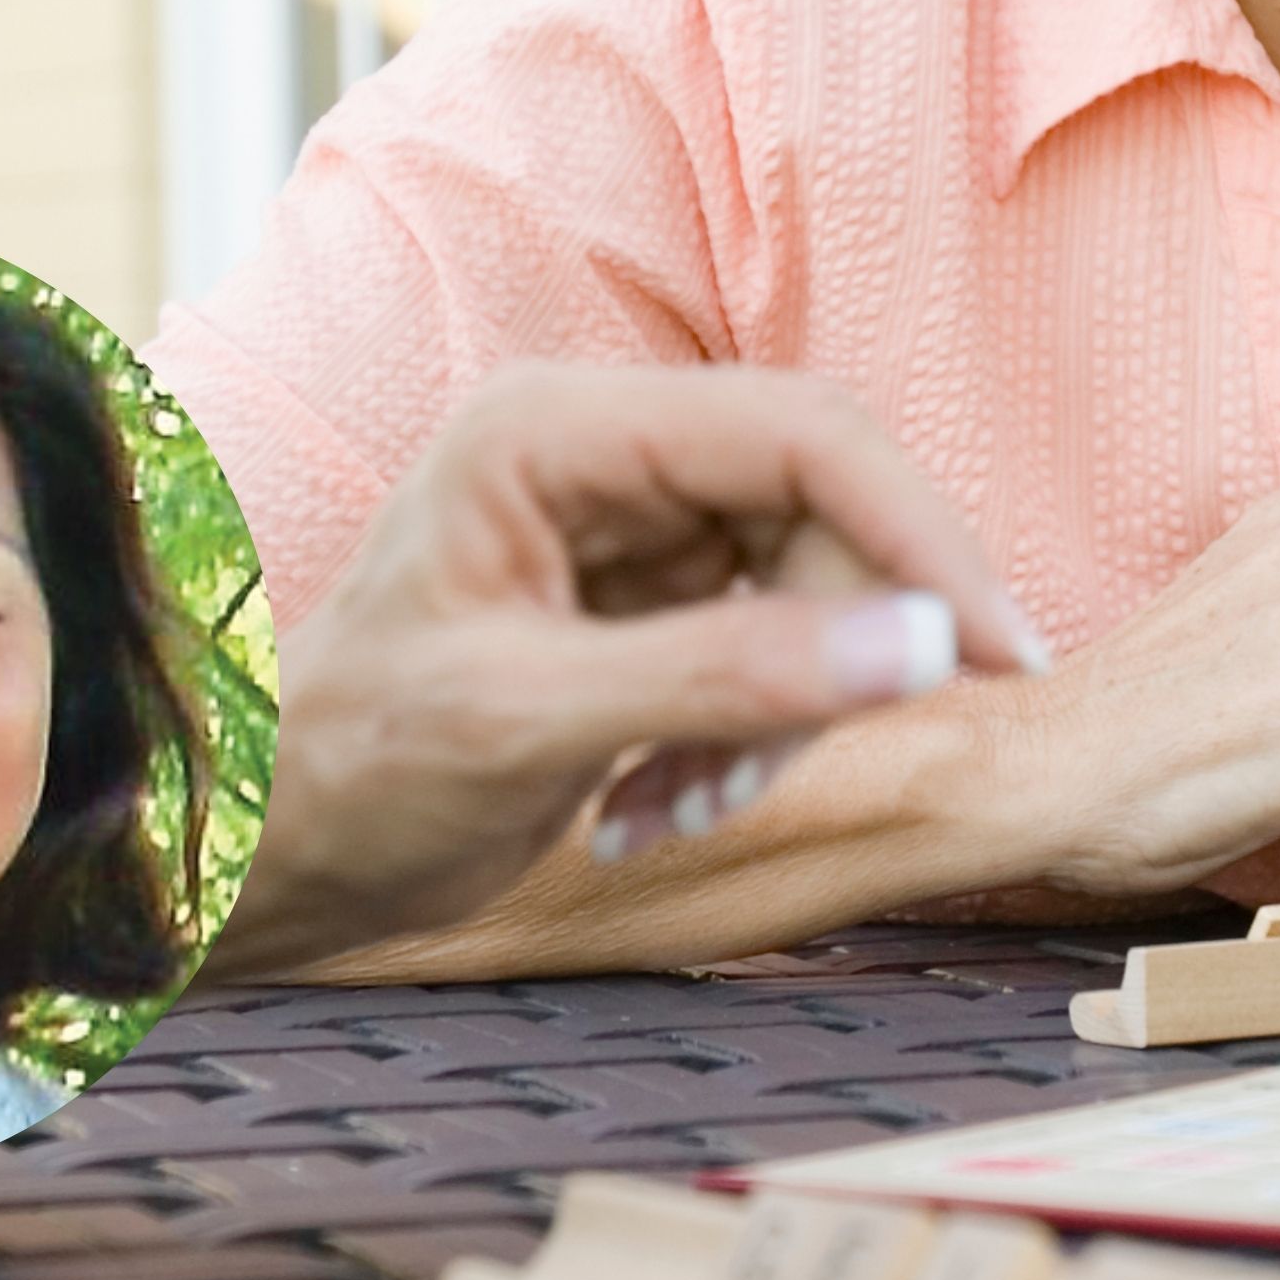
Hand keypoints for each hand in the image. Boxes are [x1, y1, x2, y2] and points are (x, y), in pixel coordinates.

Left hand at [211, 363, 1042, 976]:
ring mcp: (632, 528)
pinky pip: (773, 654)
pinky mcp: (652, 604)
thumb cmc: (352, 768)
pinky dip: (744, 746)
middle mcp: (605, 453)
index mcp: (555, 428)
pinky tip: (653, 810)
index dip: (917, 536)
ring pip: (813, 593)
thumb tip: (925, 646)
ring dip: (778, 723)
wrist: (279, 851)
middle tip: (772, 775)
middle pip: (822, 513)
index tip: (1000, 648)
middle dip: (831, 656)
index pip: (800, 435)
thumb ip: (725, 677)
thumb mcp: (533, 723)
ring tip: (678, 808)